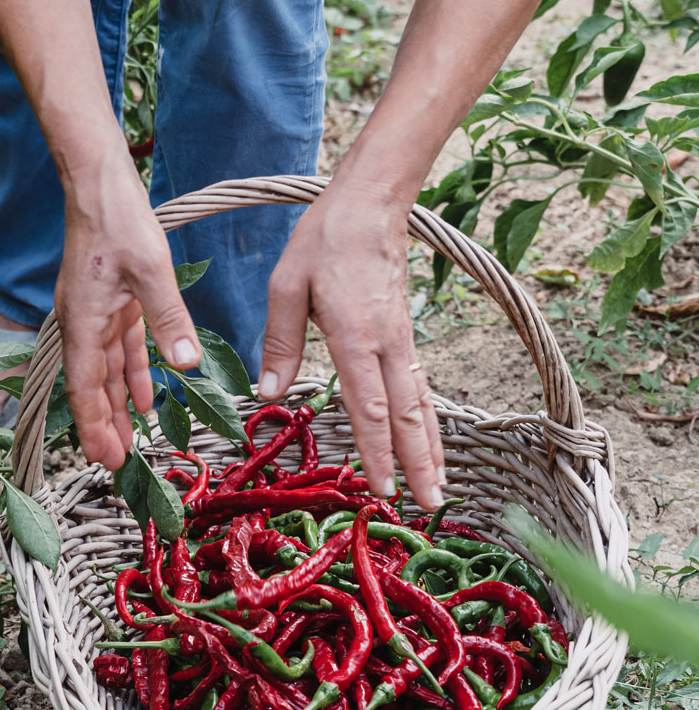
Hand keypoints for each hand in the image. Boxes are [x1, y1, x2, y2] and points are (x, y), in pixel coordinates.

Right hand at [56, 145, 199, 470]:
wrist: (98, 180)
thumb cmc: (117, 218)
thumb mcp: (150, 269)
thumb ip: (168, 318)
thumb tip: (187, 363)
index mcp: (82, 321)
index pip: (86, 388)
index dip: (94, 426)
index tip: (104, 459)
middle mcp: (82, 323)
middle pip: (92, 387)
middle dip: (103, 426)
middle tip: (116, 465)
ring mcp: (94, 313)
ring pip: (106, 371)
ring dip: (118, 405)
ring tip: (130, 441)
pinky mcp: (110, 301)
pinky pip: (121, 347)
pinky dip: (133, 374)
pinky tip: (148, 398)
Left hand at [257, 181, 445, 510]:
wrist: (370, 203)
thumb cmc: (323, 241)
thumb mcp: (286, 286)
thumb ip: (280, 343)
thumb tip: (269, 392)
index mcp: (357, 336)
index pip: (371, 406)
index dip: (378, 451)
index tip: (385, 488)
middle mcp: (388, 344)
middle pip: (408, 415)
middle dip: (420, 464)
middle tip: (430, 507)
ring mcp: (402, 341)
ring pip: (421, 404)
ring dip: (431, 448)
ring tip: (439, 489)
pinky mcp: (404, 336)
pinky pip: (418, 387)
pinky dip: (427, 420)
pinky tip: (429, 443)